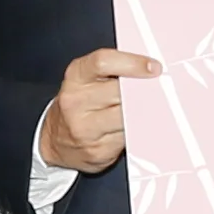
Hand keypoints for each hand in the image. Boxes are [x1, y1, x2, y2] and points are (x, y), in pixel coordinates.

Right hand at [40, 47, 154, 174]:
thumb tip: (150, 68)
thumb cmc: (78, 105)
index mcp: (76, 77)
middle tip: (158, 90)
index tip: (154, 67)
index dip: (132, 63)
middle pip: (121, 92)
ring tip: (148, 109)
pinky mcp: (97, 151)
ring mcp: (85, 129)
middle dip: (143, 92)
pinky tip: (136, 127)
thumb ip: (114, 71)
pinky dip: (137, 132)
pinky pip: (128, 138)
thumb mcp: (87, 79)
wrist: (55, 140)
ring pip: (128, 117)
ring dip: (143, 113)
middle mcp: (76, 102)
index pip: (103, 62)